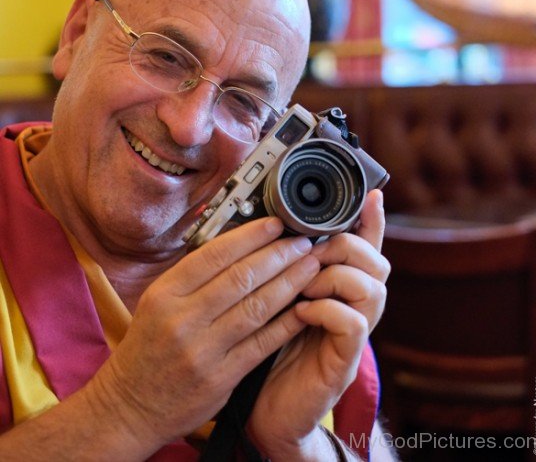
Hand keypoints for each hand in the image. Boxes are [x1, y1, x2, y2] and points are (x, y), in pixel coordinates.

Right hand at [88, 217, 319, 451]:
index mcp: (165, 293)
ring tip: (311, 266)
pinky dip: (287, 323)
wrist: (130, 405)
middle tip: (303, 242)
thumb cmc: (148, 347)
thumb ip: (194, 277)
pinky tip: (306, 306)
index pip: (215, 254)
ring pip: (256, 307)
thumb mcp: (158, 302)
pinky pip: (262, 343)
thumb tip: (239, 246)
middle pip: (241, 277)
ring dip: (289, 283)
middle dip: (278, 255)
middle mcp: (182, 319)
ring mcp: (202, 351)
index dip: (251, 236)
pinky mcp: (221, 378)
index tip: (276, 224)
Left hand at [247, 189, 389, 459]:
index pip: (366, 248)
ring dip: (334, 276)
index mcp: (337, 289)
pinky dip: (327, 308)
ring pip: (372, 287)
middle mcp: (353, 307)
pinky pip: (354, 323)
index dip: (372, 221)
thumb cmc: (266, 348)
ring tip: (303, 285)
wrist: (264, 410)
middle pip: (377, 262)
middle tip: (311, 251)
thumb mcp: (274, 297)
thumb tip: (272, 229)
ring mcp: (352, 334)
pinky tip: (301, 312)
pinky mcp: (343, 361)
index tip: (371, 194)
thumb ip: (283, 268)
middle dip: (345, 246)